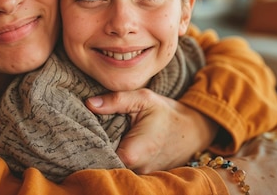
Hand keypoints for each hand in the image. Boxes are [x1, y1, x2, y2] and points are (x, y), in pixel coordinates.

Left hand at [86, 88, 217, 172]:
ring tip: (100, 138)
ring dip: (106, 155)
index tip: (82, 132)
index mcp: (133, 154)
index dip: (89, 146)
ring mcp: (142, 177)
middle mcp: (137, 171)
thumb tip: (90, 104)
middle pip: (105, 164)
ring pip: (114, 168)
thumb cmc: (166, 113)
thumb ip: (117, 100)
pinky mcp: (144, 177)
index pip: (99, 157)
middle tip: (87, 133)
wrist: (193, 130)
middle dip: (95, 150)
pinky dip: (117, 160)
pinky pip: (124, 170)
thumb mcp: (143, 99)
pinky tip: (112, 146)